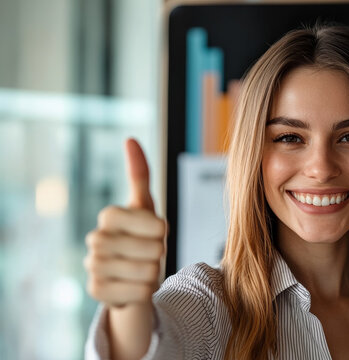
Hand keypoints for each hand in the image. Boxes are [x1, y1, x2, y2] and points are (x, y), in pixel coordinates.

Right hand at [84, 138, 166, 306]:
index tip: (159, 231)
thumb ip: (139, 174)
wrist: (132, 276)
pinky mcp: (96, 291)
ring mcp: (93, 266)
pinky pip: (137, 292)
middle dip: (160, 252)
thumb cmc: (142, 237)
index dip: (160, 229)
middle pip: (151, 248)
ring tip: (145, 269)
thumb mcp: (145, 207)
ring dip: (155, 272)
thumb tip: (129, 138)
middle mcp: (95, 240)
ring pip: (146, 271)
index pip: (149, 221)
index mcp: (109, 216)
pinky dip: (145, 291)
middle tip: (151, 253)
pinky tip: (136, 286)